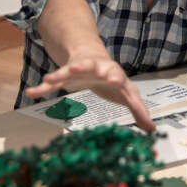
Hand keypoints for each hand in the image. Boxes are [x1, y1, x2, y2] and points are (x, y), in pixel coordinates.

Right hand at [23, 54, 154, 131]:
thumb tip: (153, 129)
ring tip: (51, 78)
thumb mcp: (126, 94)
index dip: (115, 77)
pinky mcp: (66, 73)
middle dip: (94, 69)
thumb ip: (137, 110)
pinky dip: (43, 87)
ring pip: (72, 69)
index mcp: (114, 73)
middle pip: (97, 67)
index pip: (117, 75)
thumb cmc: (112, 79)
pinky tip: (32, 92)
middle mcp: (98, 67)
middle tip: (89, 70)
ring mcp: (81, 69)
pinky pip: (54, 80)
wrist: (92, 57)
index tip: (114, 80)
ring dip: (63, 72)